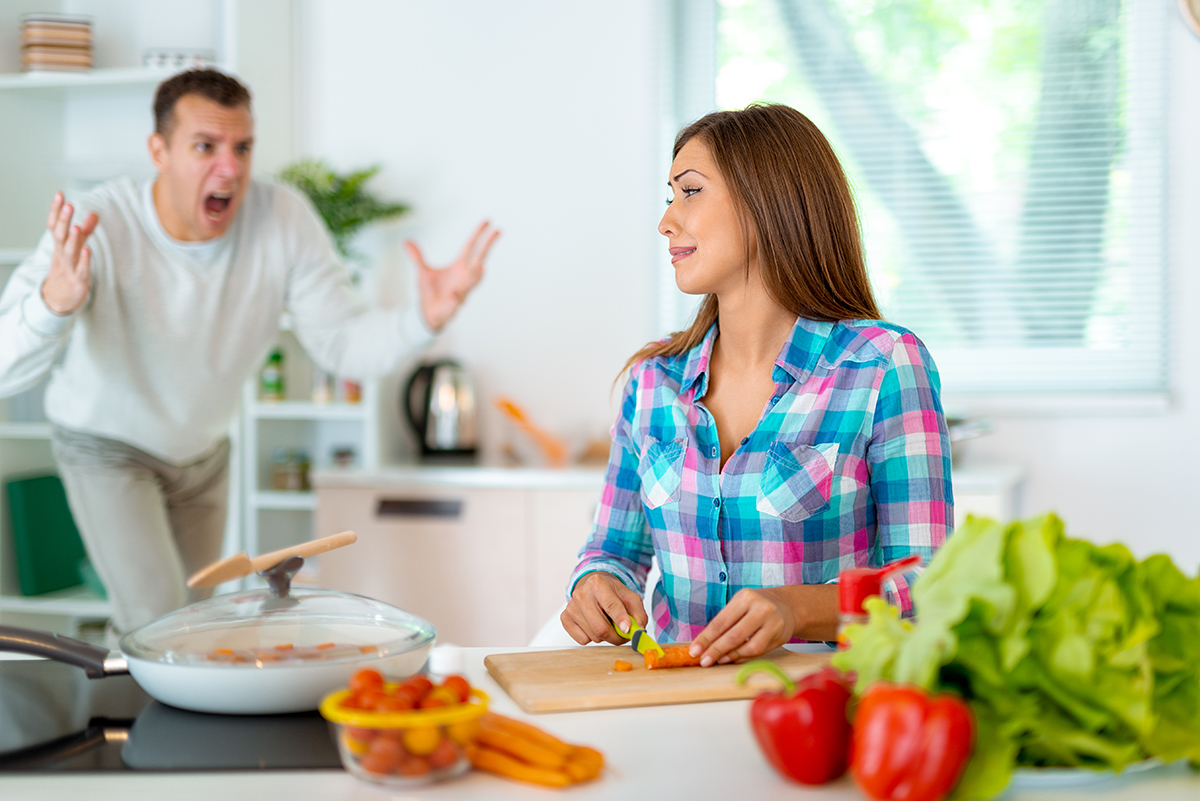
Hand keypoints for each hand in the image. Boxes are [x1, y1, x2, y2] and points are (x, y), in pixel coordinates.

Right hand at [40, 192, 97, 315]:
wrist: (58, 298)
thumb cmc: (67, 269)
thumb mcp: (75, 248)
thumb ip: (85, 231)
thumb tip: (94, 213)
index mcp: (59, 244)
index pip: (54, 224)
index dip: (56, 210)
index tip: (60, 194)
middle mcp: (61, 254)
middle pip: (60, 235)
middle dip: (63, 220)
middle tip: (69, 205)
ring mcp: (69, 267)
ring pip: (69, 251)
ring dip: (73, 239)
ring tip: (77, 226)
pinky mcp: (78, 280)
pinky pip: (81, 269)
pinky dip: (84, 260)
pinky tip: (88, 250)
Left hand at [407, 221, 499, 331]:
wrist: (428, 313)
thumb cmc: (431, 292)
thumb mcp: (423, 272)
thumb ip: (417, 257)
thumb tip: (406, 241)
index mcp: (459, 267)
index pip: (471, 247)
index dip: (478, 234)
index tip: (488, 222)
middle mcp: (464, 277)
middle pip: (479, 259)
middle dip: (487, 246)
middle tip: (497, 231)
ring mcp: (461, 291)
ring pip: (472, 282)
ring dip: (476, 277)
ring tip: (482, 267)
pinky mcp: (452, 306)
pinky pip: (454, 303)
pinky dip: (454, 300)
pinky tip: (455, 297)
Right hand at [561, 571, 647, 645]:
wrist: (594, 587)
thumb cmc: (613, 594)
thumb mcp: (630, 598)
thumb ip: (638, 614)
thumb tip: (639, 630)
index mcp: (598, 584)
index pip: (611, 605)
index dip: (620, 619)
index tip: (627, 630)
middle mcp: (582, 594)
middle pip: (600, 627)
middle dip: (616, 637)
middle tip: (624, 636)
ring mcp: (571, 606)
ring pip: (593, 635)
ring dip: (605, 637)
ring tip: (608, 626)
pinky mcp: (565, 618)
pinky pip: (582, 639)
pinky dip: (592, 638)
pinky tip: (594, 626)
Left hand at [688, 584, 837, 666]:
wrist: (787, 605)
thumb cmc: (756, 606)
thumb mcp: (740, 605)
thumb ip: (725, 622)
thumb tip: (703, 644)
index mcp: (745, 597)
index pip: (721, 621)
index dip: (706, 638)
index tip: (695, 651)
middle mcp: (760, 608)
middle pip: (733, 635)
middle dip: (715, 650)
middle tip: (703, 661)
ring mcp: (772, 623)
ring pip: (748, 646)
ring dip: (730, 656)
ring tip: (718, 660)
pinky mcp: (779, 636)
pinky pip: (758, 651)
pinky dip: (743, 657)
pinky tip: (733, 659)